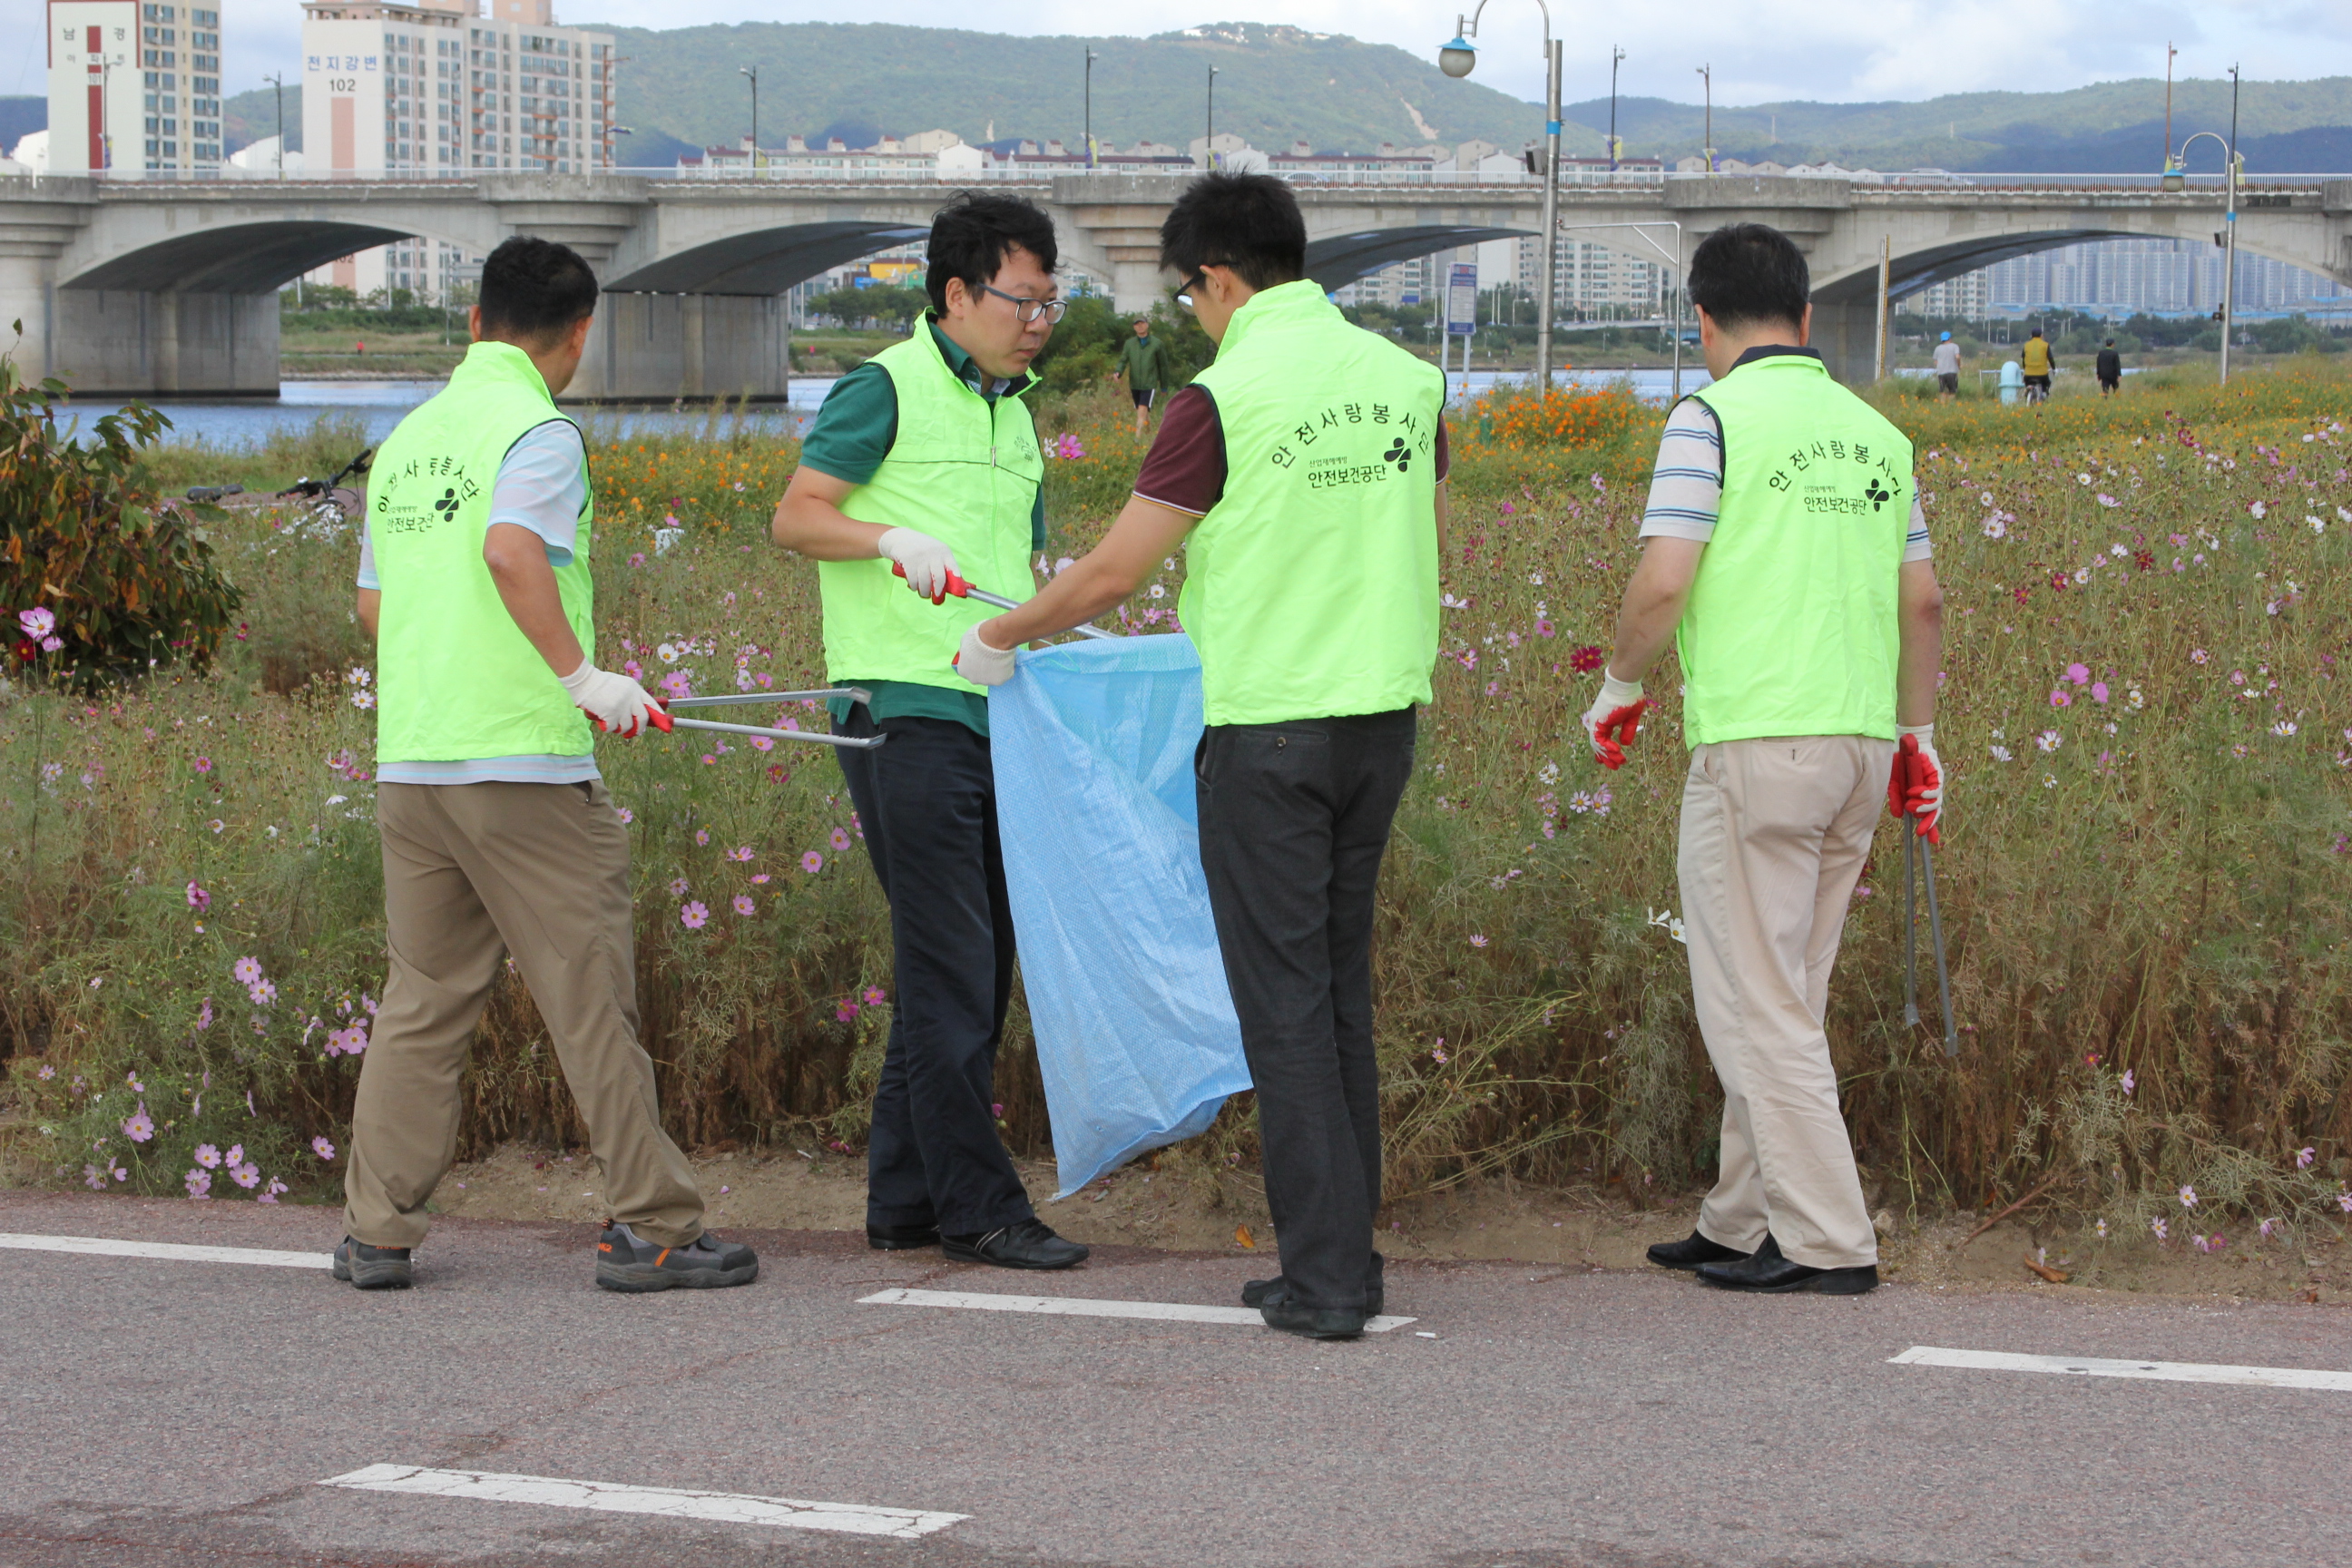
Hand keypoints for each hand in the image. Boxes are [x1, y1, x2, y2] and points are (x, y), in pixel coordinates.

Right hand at [560, 659, 659, 738]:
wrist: (584, 680)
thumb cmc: (600, 683)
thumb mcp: (622, 684)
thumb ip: (632, 697)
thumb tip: (639, 715)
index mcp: (635, 689)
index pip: (652, 704)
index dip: (659, 716)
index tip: (665, 725)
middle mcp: (631, 697)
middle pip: (643, 718)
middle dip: (639, 728)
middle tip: (633, 732)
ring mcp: (621, 705)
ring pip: (627, 726)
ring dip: (620, 728)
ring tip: (613, 723)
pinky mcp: (610, 713)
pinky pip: (613, 728)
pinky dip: (608, 728)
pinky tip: (602, 721)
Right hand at [877, 526, 958, 600]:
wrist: (900, 538)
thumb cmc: (921, 549)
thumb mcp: (935, 552)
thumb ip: (943, 566)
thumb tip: (952, 587)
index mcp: (944, 551)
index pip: (954, 569)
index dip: (956, 583)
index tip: (955, 593)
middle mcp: (934, 553)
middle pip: (940, 578)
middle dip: (938, 592)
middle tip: (936, 597)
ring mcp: (921, 557)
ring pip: (925, 582)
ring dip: (925, 592)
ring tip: (924, 593)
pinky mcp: (909, 561)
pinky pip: (913, 580)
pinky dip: (914, 587)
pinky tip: (914, 587)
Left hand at [955, 621, 1016, 686]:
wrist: (995, 639)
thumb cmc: (979, 637)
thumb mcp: (966, 641)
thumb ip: (966, 650)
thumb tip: (969, 651)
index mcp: (963, 670)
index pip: (966, 669)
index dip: (973, 661)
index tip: (979, 655)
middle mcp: (973, 679)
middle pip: (978, 675)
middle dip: (983, 667)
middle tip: (989, 655)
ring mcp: (987, 681)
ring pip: (991, 676)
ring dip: (994, 668)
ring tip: (998, 656)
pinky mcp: (1000, 681)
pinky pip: (1003, 675)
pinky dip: (1005, 669)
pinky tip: (1005, 659)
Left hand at [1580, 672, 1647, 769]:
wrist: (1625, 683)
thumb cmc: (1630, 696)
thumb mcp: (1632, 717)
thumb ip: (1628, 730)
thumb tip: (1625, 744)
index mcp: (1606, 719)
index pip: (1603, 738)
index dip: (1607, 749)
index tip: (1614, 758)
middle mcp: (1599, 722)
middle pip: (1598, 744)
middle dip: (1607, 757)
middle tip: (1615, 767)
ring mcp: (1596, 722)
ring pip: (1598, 744)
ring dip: (1609, 755)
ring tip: (1619, 763)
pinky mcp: (1597, 722)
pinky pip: (1599, 740)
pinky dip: (1607, 747)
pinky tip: (1617, 751)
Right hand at [1889, 726, 1942, 844]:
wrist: (1905, 743)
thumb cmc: (1899, 763)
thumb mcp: (1893, 784)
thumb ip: (1895, 799)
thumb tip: (1899, 815)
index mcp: (1920, 796)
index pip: (1927, 814)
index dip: (1930, 827)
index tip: (1930, 841)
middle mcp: (1930, 791)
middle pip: (1935, 813)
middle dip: (1929, 824)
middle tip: (1921, 833)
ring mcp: (1935, 784)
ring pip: (1936, 804)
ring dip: (1923, 808)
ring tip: (1913, 809)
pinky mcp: (1938, 776)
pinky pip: (1934, 790)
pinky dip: (1923, 794)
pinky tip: (1913, 793)